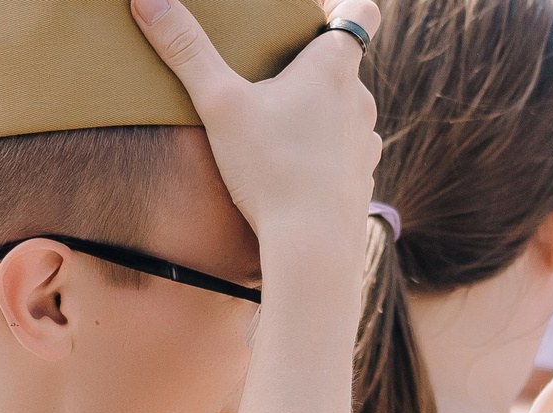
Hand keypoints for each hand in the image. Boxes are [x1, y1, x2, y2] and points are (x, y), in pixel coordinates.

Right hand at [131, 0, 383, 259]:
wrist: (312, 247)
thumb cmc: (271, 169)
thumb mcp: (219, 103)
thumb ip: (185, 49)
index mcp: (333, 68)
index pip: (364, 12)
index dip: (348, 5)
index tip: (323, 11)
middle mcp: (360, 100)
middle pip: (344, 64)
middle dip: (312, 64)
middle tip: (272, 73)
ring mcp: (367, 142)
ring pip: (346, 110)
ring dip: (320, 111)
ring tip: (281, 125)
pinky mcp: (364, 180)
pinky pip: (346, 153)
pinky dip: (326, 153)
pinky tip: (296, 167)